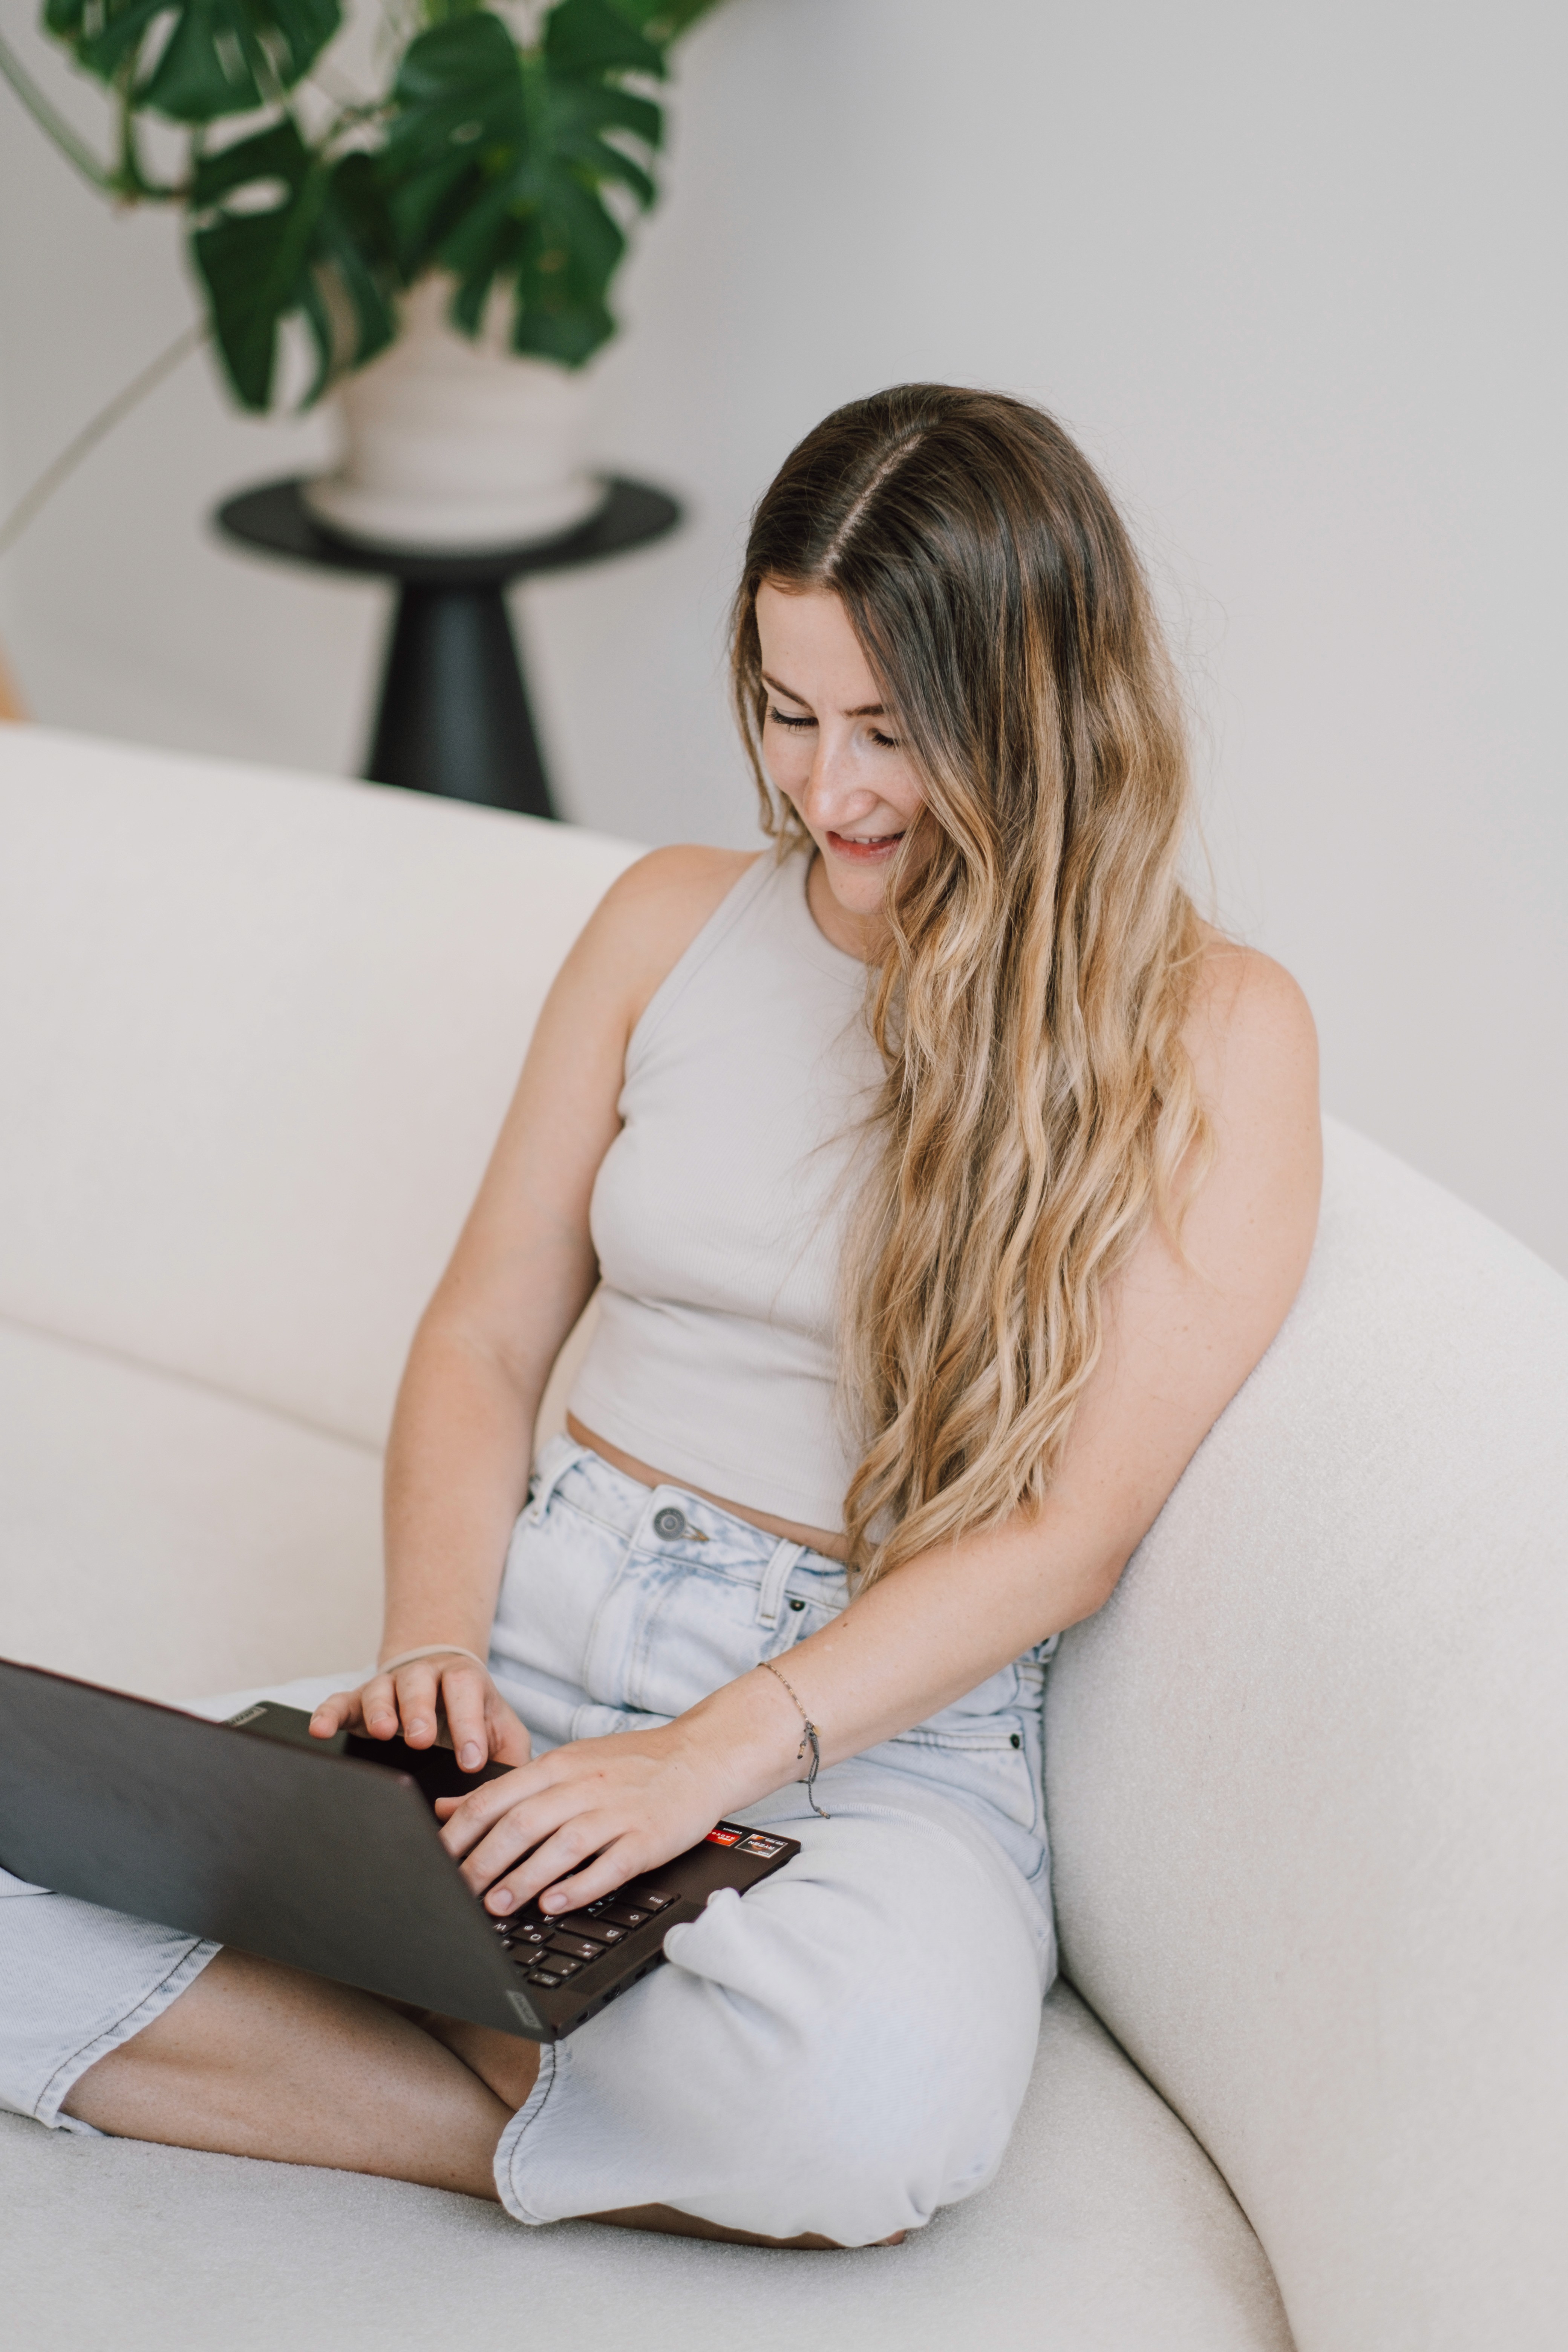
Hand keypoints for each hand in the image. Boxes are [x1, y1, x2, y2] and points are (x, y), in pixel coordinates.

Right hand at [308, 1652, 531, 1774]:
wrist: (446, 1680)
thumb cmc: (477, 1716)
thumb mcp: (503, 1731)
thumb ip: (511, 1757)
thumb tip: (509, 1797)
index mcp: (464, 1682)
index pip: (466, 1692)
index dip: (468, 1724)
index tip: (471, 1760)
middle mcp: (424, 1677)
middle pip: (420, 1685)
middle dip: (420, 1712)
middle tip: (422, 1740)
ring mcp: (388, 1687)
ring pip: (381, 1690)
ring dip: (380, 1710)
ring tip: (383, 1732)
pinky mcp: (357, 1701)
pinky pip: (339, 1702)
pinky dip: (328, 1714)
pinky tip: (321, 1730)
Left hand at [433, 1721, 731, 1916]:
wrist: (702, 1754)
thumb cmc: (629, 1764)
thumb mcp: (565, 1763)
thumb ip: (507, 1788)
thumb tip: (446, 1808)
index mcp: (558, 1766)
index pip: (495, 1798)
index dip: (459, 1833)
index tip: (432, 1861)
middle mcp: (582, 1786)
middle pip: (520, 1824)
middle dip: (482, 1863)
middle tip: (456, 1893)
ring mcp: (616, 1812)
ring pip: (560, 1846)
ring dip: (523, 1879)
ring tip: (495, 1906)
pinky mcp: (646, 1838)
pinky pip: (608, 1865)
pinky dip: (578, 1886)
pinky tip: (554, 1904)